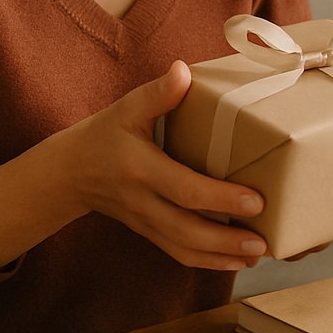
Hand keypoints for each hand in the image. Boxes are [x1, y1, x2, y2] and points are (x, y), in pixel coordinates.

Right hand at [64, 61, 270, 270]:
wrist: (68, 173)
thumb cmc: (104, 134)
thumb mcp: (126, 108)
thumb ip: (157, 93)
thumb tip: (183, 70)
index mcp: (140, 168)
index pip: (184, 189)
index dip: (220, 199)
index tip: (255, 201)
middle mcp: (142, 201)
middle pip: (186, 229)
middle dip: (226, 240)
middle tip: (263, 242)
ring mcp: (144, 222)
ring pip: (183, 248)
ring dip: (222, 257)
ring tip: (258, 256)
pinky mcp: (148, 232)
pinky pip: (177, 253)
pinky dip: (207, 262)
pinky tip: (235, 262)